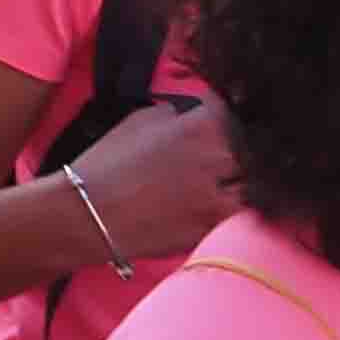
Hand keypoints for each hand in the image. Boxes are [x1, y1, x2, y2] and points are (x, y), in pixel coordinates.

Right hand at [62, 93, 244, 266]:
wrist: (88, 214)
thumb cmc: (107, 162)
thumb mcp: (138, 120)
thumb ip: (175, 115)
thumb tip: (190, 117)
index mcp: (201, 127)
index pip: (231, 111)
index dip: (222, 115)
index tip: (217, 120)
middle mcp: (218, 160)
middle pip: (250, 149)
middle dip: (238, 149)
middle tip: (218, 155)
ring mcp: (220, 198)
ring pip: (250, 186)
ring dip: (239, 182)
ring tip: (218, 183)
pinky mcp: (214, 229)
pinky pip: (236, 215)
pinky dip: (229, 209)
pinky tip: (211, 206)